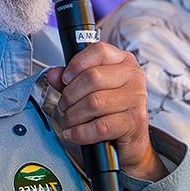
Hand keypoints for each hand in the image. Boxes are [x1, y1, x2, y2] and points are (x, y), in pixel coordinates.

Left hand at [45, 42, 165, 180]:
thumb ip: (72, 80)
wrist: (132, 140)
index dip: (77, 63)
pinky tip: (74, 133)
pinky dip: (81, 132)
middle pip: (92, 77)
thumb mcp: (92, 89)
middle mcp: (133, 77)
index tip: (65, 78)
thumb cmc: (113, 110)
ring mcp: (136, 99)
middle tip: (64, 104)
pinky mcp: (133, 122)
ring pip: (94, 103)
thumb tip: (54, 74)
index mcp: (123, 62)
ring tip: (69, 120)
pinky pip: (100, 126)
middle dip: (70, 94)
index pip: (99, 51)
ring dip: (73, 115)